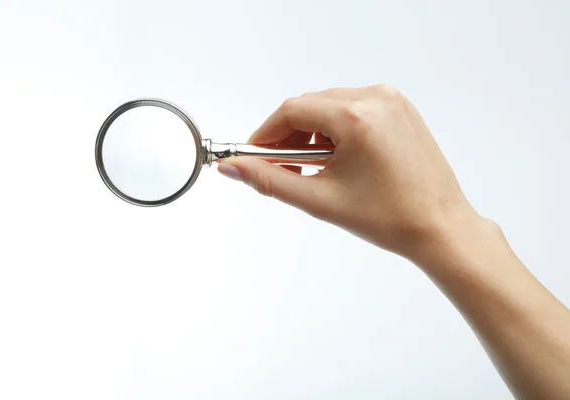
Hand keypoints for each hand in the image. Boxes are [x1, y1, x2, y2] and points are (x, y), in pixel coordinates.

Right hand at [218, 85, 480, 258]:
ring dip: (311, 131)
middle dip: (287, 134)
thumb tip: (234, 168)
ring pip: (330, 105)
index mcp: (357, 117)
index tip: (254, 154)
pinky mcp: (400, 109)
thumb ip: (270, 180)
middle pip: (310, 105)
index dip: (265, 133)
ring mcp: (392, 101)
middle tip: (279, 166)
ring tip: (310, 167)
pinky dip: (335, 128)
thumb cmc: (390, 218)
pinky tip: (334, 157)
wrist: (440, 227)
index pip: (291, 111)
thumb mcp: (320, 199)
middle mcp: (376, 98)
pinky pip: (353, 108)